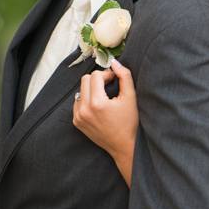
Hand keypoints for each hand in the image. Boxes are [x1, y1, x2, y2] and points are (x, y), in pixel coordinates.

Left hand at [73, 60, 138, 185]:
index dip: (106, 74)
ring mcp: (79, 117)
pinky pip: (78, 103)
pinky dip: (86, 100)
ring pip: (80, 91)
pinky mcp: (77, 122)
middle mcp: (84, 110)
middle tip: (109, 85)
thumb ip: (124, 76)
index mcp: (97, 103)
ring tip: (104, 96)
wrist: (124, 146)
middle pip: (85, 80)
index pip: (95, 75)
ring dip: (91, 89)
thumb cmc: (130, 122)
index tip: (114, 80)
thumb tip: (114, 62)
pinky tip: (98, 106)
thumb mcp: (131, 97)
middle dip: (97, 80)